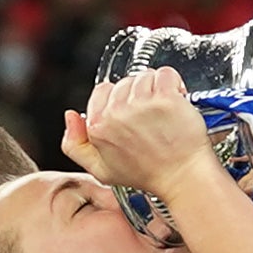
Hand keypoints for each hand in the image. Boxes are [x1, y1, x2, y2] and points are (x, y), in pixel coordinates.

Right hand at [68, 67, 226, 196]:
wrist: (182, 177)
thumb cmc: (148, 174)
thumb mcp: (101, 170)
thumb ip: (75, 145)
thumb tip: (71, 116)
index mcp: (98, 126)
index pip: (102, 91)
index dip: (120, 100)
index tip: (133, 112)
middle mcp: (115, 114)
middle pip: (124, 82)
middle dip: (139, 95)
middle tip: (150, 116)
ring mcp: (140, 105)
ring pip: (145, 76)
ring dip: (157, 89)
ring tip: (163, 111)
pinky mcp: (164, 99)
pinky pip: (166, 74)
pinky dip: (174, 83)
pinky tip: (175, 101)